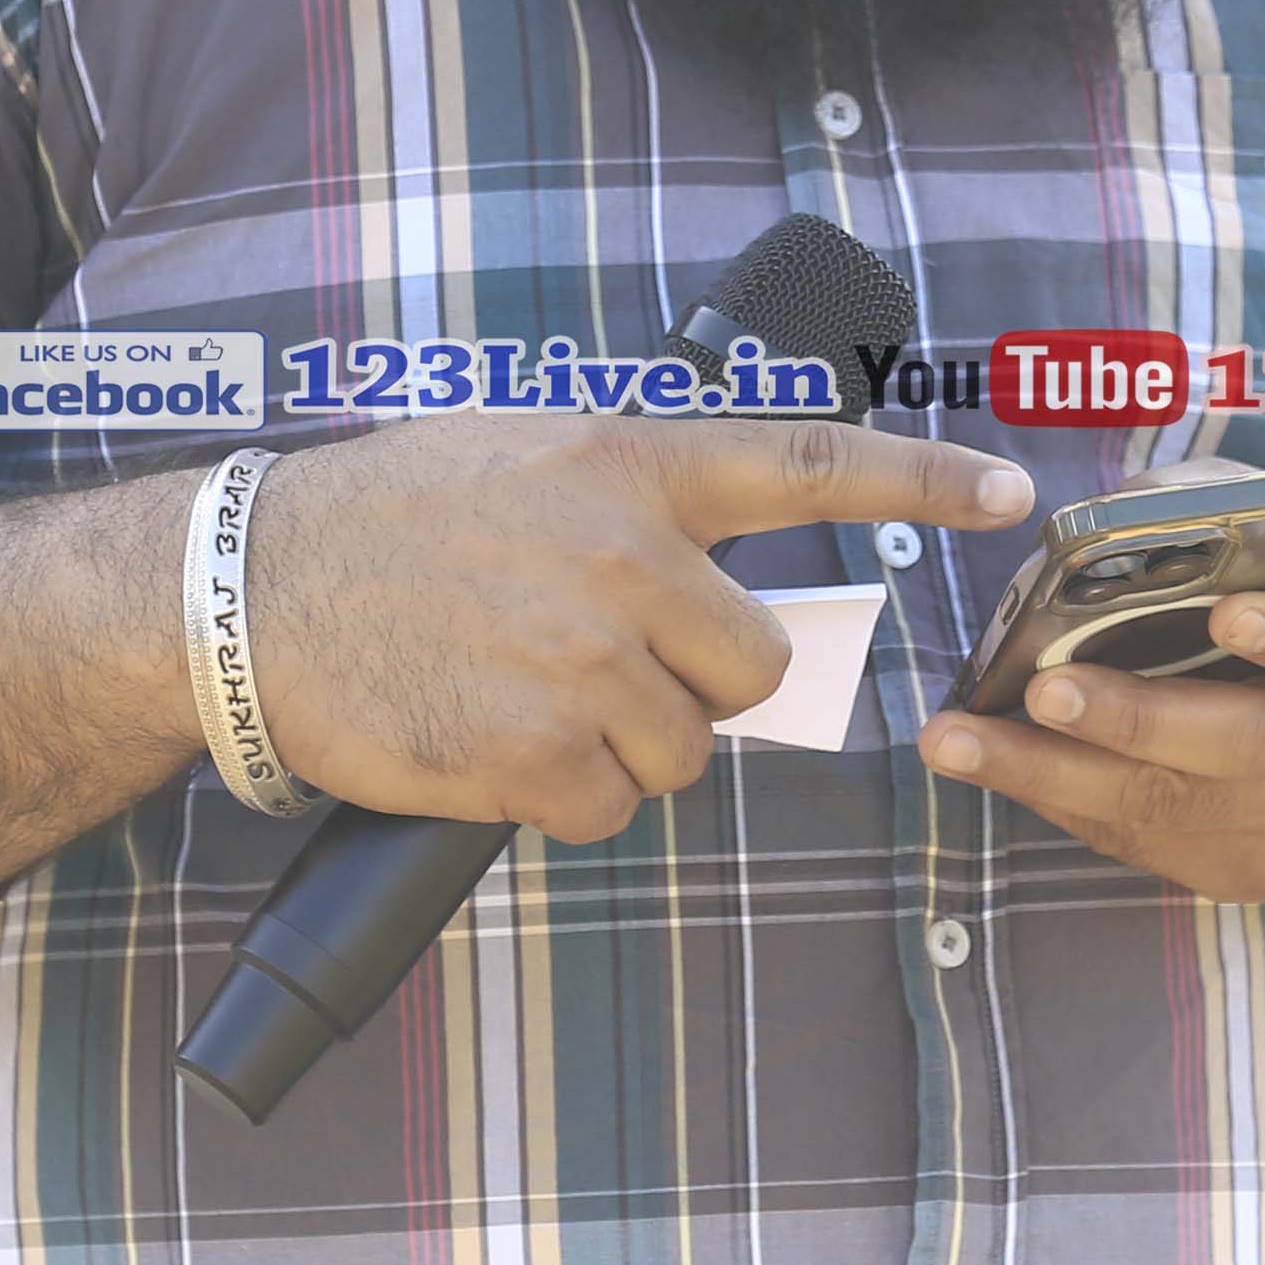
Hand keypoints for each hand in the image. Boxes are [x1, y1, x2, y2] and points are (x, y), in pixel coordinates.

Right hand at [244, 412, 1030, 849]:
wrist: (251, 592)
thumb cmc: (386, 522)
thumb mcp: (519, 459)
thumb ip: (634, 504)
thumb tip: (726, 591)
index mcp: (628, 463)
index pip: (809, 463)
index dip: (925, 479)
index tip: (1013, 494)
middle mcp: (623, 556)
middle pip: (753, 662)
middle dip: (699, 682)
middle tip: (606, 663)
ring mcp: (585, 660)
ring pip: (683, 748)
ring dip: (621, 742)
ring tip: (521, 692)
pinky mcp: (539, 754)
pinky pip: (610, 806)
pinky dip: (563, 795)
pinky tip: (493, 742)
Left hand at [921, 456, 1264, 904]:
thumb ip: (1200, 510)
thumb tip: (1092, 528)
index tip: (1229, 613)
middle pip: (1253, 742)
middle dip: (1138, 720)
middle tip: (1043, 689)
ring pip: (1182, 807)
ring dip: (1057, 775)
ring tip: (960, 741)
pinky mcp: (1262, 866)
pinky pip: (1154, 842)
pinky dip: (1068, 803)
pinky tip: (1000, 766)